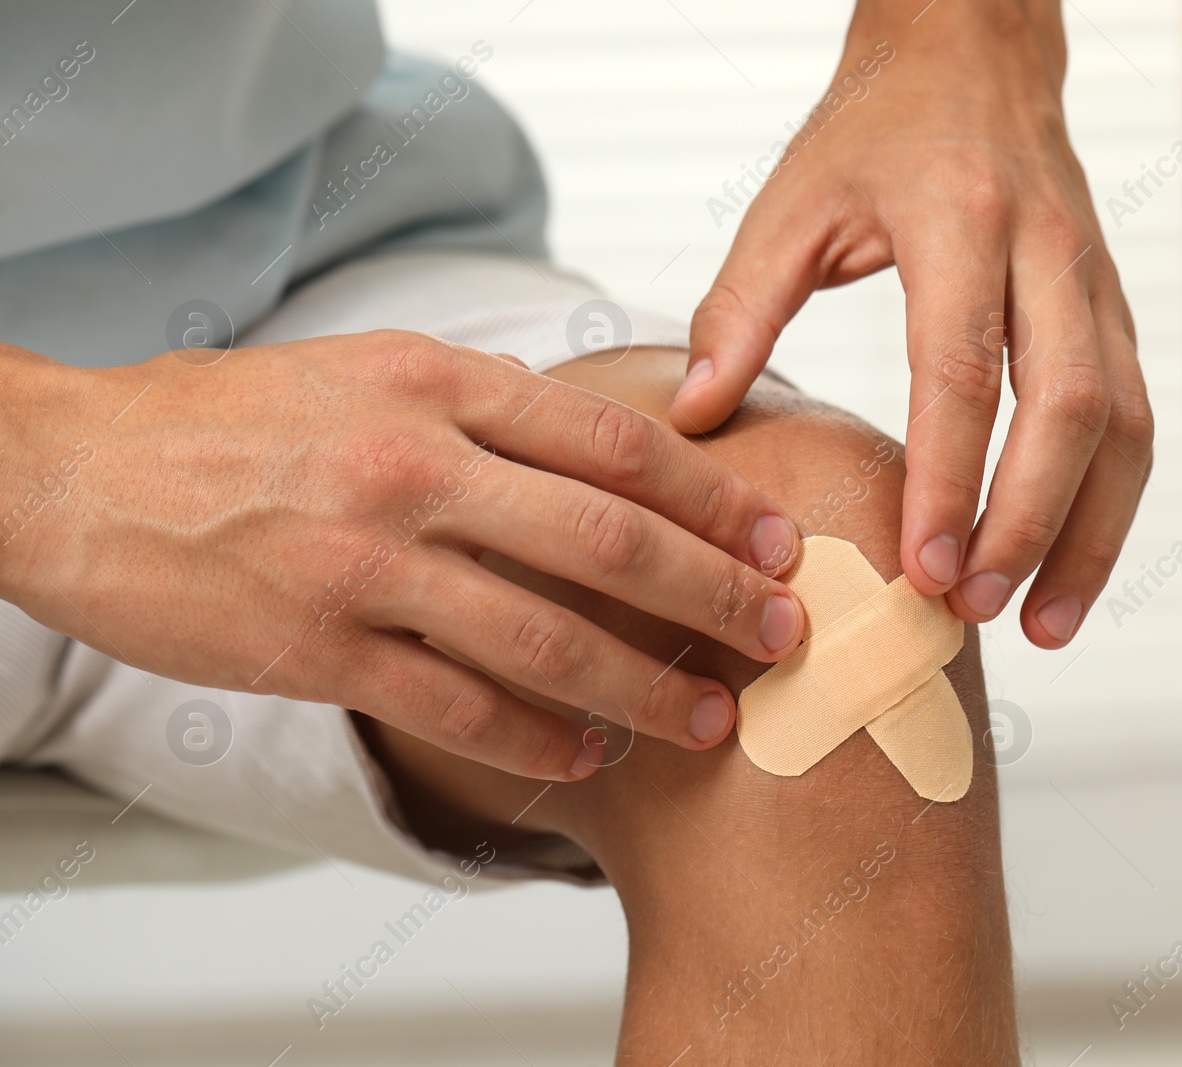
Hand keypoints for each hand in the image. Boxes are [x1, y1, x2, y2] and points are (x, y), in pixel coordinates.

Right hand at [0, 332, 803, 779]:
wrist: (69, 467)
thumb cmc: (230, 418)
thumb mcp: (371, 371)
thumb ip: (484, 407)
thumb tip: (604, 450)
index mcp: (436, 383)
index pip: (614, 440)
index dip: (714, 494)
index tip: (776, 533)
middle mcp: (413, 467)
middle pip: (609, 540)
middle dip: (716, 593)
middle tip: (783, 630)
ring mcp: (365, 563)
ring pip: (546, 638)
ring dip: (646, 687)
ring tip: (709, 716)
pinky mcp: (316, 647)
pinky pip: (457, 708)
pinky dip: (538, 740)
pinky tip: (588, 756)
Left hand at [670, 0, 1151, 649]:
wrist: (976, 52)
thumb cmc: (878, 128)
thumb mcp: (793, 200)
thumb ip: (739, 307)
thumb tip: (694, 417)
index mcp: (960, 221)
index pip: (965, 369)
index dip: (951, 477)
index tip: (924, 569)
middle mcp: (1047, 252)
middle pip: (1069, 407)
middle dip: (1030, 522)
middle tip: (975, 609)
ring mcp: (1096, 282)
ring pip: (1125, 424)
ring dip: (1091, 533)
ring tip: (1042, 624)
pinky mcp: (1114, 310)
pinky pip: (1134, 417)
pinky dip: (1109, 502)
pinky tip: (1069, 567)